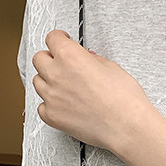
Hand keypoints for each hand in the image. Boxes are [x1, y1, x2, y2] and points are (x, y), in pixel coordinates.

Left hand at [32, 30, 152, 152]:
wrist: (127, 127)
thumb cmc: (124, 100)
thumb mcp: (111, 68)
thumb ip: (91, 60)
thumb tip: (86, 59)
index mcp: (70, 56)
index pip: (52, 38)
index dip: (60, 39)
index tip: (63, 42)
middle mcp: (56, 74)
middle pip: (39, 59)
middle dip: (50, 59)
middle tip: (61, 64)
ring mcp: (52, 97)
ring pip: (38, 82)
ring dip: (48, 81)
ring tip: (64, 87)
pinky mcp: (53, 117)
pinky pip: (42, 107)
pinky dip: (50, 105)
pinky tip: (63, 105)